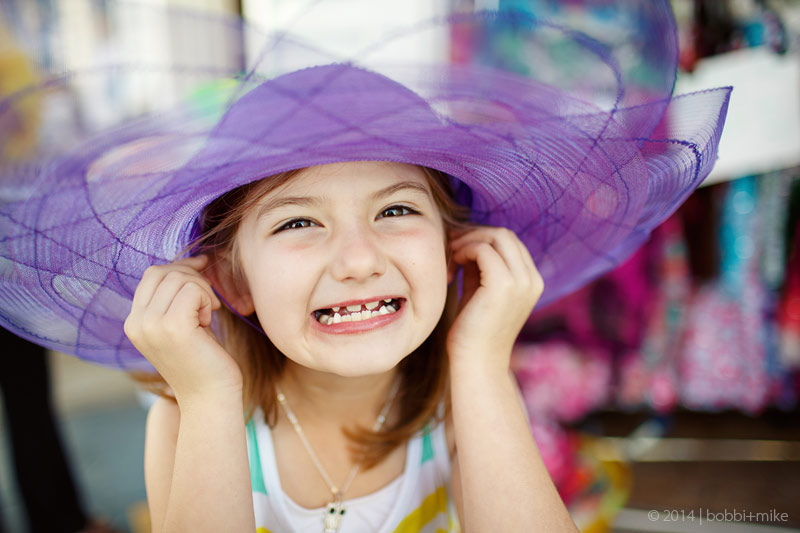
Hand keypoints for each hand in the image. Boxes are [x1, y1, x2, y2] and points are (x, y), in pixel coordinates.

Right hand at [124, 255, 241, 401]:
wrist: (210, 397)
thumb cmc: (203, 358)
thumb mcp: (182, 323)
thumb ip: (175, 297)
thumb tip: (194, 259)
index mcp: (134, 322)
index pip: (152, 274)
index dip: (180, 267)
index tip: (202, 269)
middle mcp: (136, 323)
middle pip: (165, 272)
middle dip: (194, 278)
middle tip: (209, 302)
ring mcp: (151, 325)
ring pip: (180, 279)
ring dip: (203, 291)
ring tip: (208, 315)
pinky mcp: (173, 327)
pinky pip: (193, 290)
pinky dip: (207, 300)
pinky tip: (209, 321)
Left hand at [446, 227, 542, 369]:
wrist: (476, 364)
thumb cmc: (473, 330)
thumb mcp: (479, 290)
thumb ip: (479, 265)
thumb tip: (467, 237)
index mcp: (531, 280)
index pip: (509, 241)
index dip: (481, 237)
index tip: (457, 248)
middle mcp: (532, 279)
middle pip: (504, 234)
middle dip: (474, 234)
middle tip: (450, 247)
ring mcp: (521, 281)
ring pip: (495, 236)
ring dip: (467, 241)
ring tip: (450, 258)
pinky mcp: (504, 285)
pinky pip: (483, 250)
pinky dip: (464, 251)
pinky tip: (452, 267)